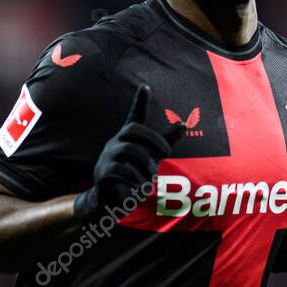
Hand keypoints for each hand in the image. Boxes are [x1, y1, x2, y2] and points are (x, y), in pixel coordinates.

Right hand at [73, 84, 183, 219]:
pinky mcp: (102, 172)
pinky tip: (140, 188)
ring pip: (129, 150)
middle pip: (134, 130)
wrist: (110, 200)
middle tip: (163, 156)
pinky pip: (120, 170)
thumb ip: (165, 143)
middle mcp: (116, 143)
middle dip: (153, 140)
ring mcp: (106, 156)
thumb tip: (183, 124)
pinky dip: (135, 179)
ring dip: (146, 165)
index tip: (146, 86)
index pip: (135, 116)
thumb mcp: (151, 158)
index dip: (140, 102)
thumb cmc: (134, 175)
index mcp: (128, 138)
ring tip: (149, 179)